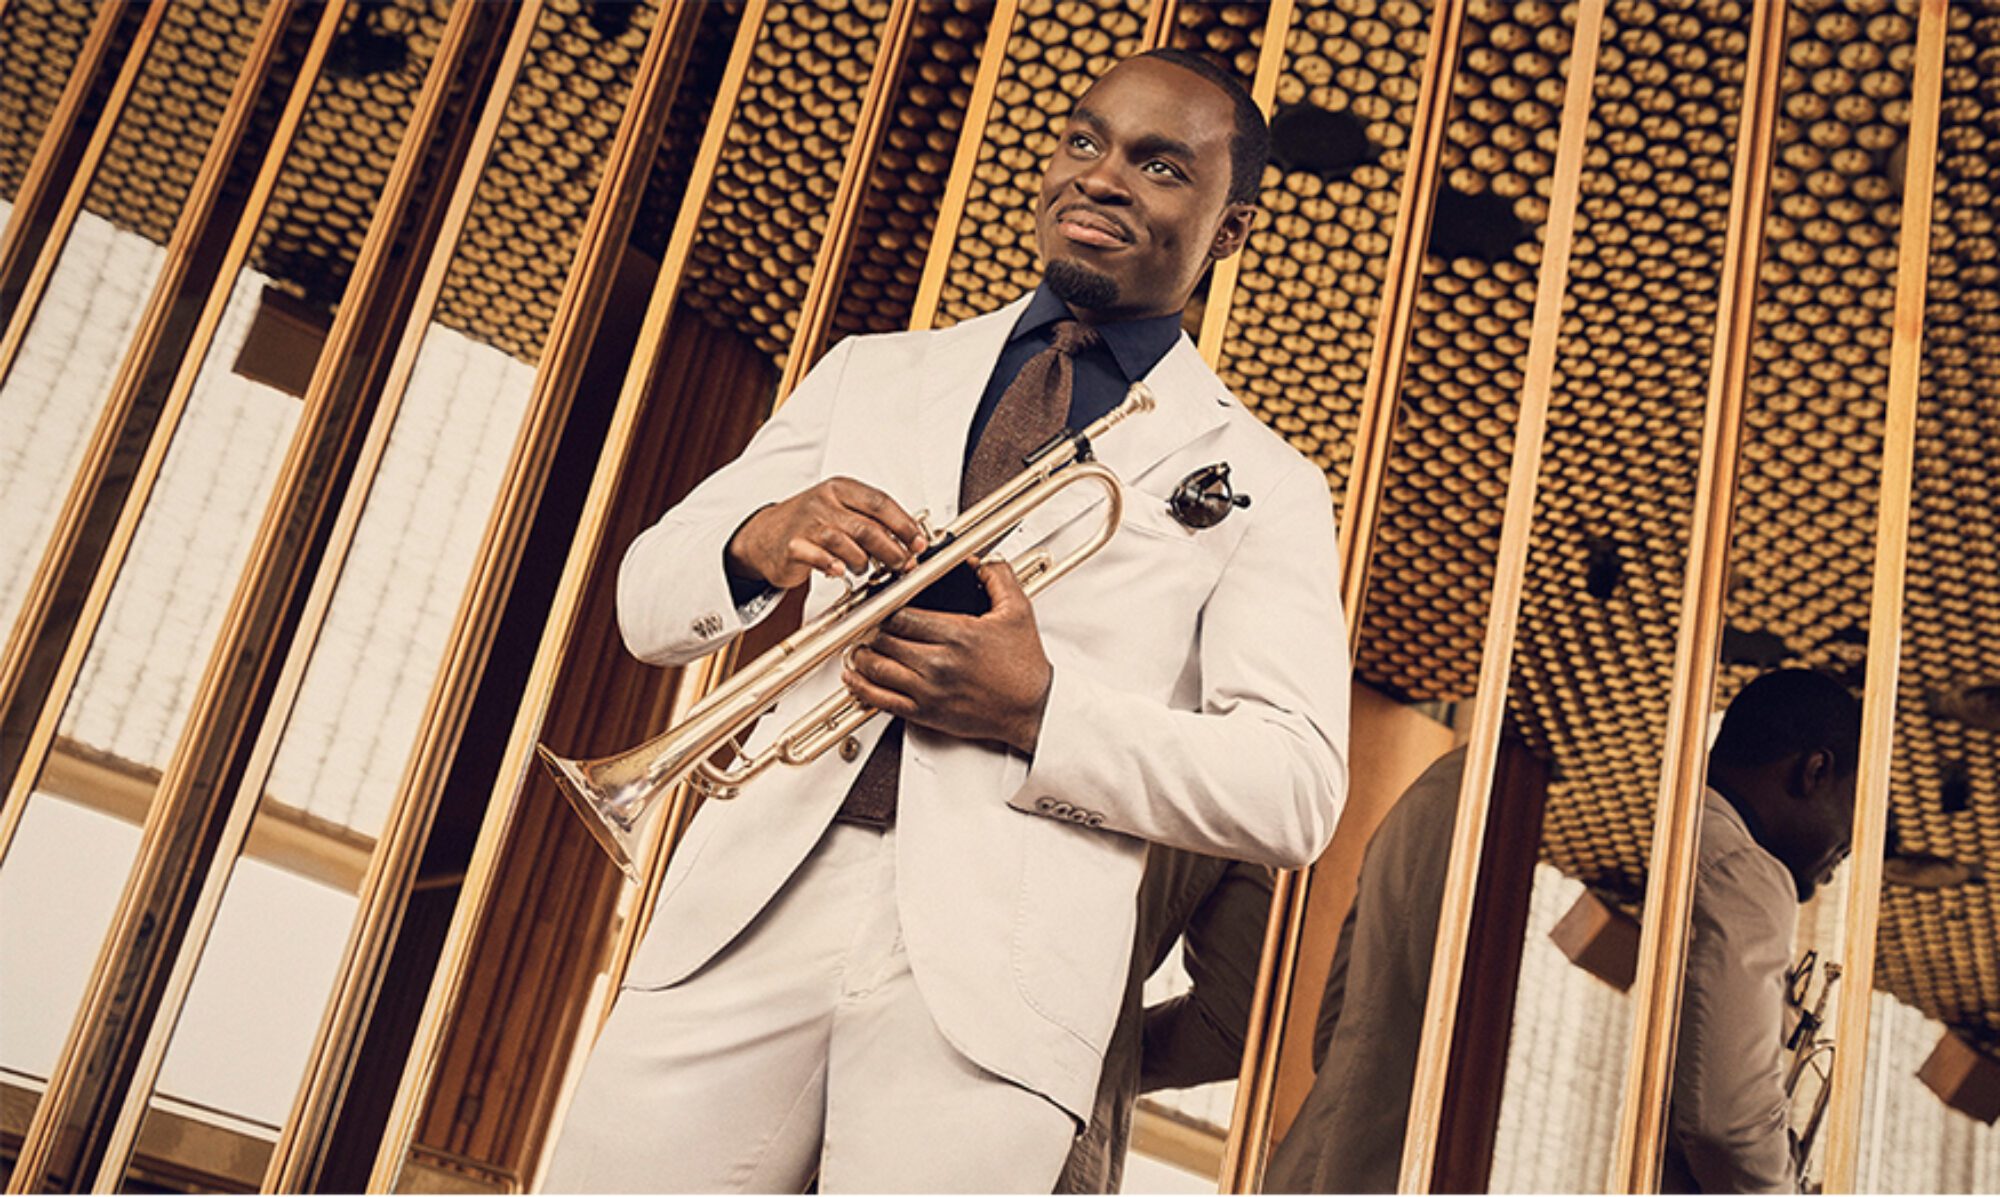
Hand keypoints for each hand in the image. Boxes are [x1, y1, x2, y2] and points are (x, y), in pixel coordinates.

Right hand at [726, 477, 927, 589]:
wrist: (764, 535)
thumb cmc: (810, 524)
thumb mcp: (841, 512)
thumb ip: (872, 523)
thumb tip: (910, 543)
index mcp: (841, 488)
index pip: (881, 503)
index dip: (904, 525)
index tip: (919, 543)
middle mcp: (824, 501)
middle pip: (868, 527)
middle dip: (892, 550)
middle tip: (902, 564)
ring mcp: (806, 523)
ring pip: (846, 542)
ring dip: (864, 561)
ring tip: (865, 568)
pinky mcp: (792, 545)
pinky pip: (817, 556)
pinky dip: (833, 565)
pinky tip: (841, 571)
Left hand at [841, 559, 1052, 753]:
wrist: (1032, 709)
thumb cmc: (1024, 667)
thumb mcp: (1018, 611)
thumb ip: (997, 577)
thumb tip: (975, 560)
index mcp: (957, 634)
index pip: (901, 615)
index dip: (886, 604)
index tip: (883, 600)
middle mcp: (938, 663)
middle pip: (884, 639)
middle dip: (872, 628)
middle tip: (868, 620)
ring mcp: (929, 691)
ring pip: (875, 668)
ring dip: (862, 655)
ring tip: (860, 645)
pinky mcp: (925, 714)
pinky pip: (880, 701)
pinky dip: (861, 687)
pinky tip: (855, 676)